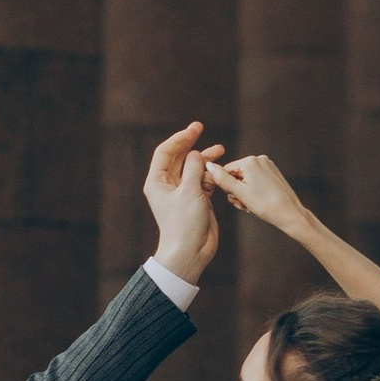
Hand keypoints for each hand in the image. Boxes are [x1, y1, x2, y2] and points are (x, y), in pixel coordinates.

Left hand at [145, 121, 220, 284]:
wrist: (189, 252)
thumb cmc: (184, 223)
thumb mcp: (189, 191)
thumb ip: (194, 168)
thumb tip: (197, 154)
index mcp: (158, 181)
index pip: (166, 152)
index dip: (180, 138)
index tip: (194, 129)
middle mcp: (168, 185)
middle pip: (179, 157)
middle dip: (191, 144)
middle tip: (202, 129)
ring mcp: (183, 192)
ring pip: (193, 168)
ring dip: (205, 159)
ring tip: (220, 150)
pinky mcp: (196, 200)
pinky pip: (203, 180)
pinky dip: (211, 174)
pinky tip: (221, 171)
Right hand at [202, 152, 306, 239]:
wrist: (290, 214)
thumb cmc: (265, 205)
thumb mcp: (239, 193)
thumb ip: (221, 179)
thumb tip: (208, 165)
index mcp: (249, 161)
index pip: (225, 171)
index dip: (227, 188)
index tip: (237, 199)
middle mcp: (259, 159)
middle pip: (236, 175)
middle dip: (237, 191)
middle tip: (245, 204)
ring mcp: (268, 165)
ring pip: (245, 179)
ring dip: (244, 193)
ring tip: (252, 205)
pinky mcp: (273, 173)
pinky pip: (256, 180)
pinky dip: (254, 191)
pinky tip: (259, 201)